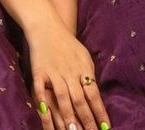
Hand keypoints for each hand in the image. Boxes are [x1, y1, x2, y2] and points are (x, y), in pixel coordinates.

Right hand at [25, 13, 111, 129]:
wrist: (47, 26)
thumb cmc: (67, 43)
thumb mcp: (83, 56)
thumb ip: (89, 75)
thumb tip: (95, 95)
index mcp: (82, 69)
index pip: (94, 95)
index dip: (100, 112)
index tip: (105, 128)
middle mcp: (69, 73)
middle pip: (79, 100)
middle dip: (86, 121)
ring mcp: (53, 73)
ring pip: (62, 98)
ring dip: (68, 117)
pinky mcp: (39, 73)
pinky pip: (41, 92)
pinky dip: (43, 105)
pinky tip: (45, 117)